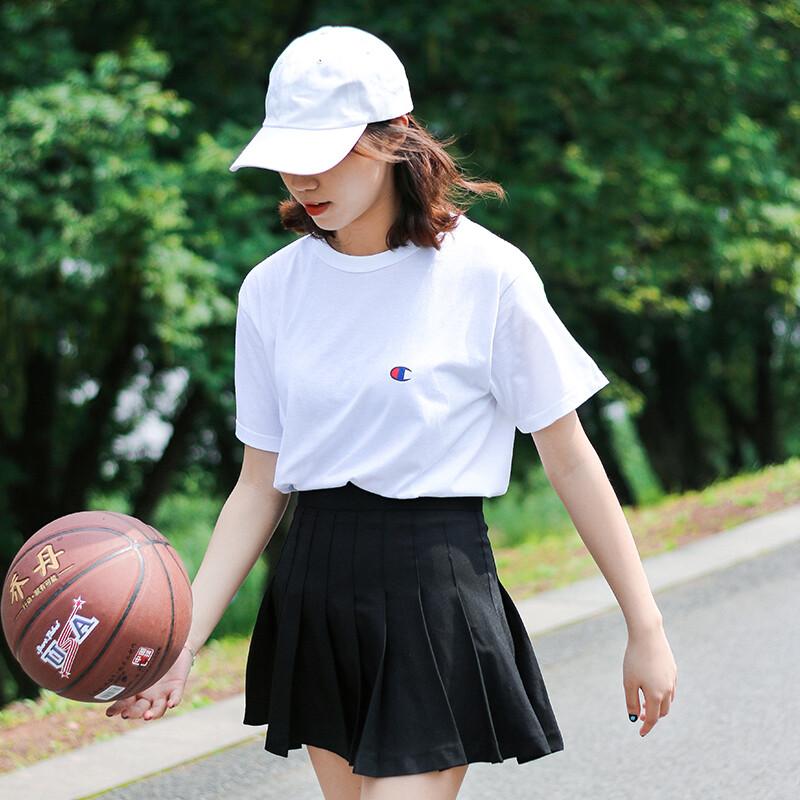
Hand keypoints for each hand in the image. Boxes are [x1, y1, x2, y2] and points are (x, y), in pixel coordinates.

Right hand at [104, 646, 193, 721]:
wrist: (173, 646)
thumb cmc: (150, 652)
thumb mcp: (135, 658)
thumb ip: (123, 662)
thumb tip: (104, 657)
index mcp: (136, 691)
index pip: (125, 704)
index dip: (117, 709)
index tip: (109, 713)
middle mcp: (149, 696)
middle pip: (140, 709)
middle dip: (133, 713)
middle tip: (126, 714)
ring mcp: (163, 693)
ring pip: (158, 709)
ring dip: (153, 713)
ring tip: (147, 716)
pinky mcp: (177, 687)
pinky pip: (176, 696)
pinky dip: (174, 701)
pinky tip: (171, 704)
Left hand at [623, 622, 676, 736]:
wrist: (647, 635)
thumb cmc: (635, 658)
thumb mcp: (629, 682)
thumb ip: (632, 702)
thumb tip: (635, 718)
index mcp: (656, 695)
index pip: (653, 718)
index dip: (646, 727)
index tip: (640, 733)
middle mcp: (668, 689)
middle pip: (663, 711)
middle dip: (653, 716)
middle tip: (641, 714)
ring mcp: (672, 679)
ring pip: (668, 699)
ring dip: (658, 705)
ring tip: (645, 701)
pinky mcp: (673, 669)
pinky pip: (670, 687)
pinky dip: (663, 693)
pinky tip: (653, 687)